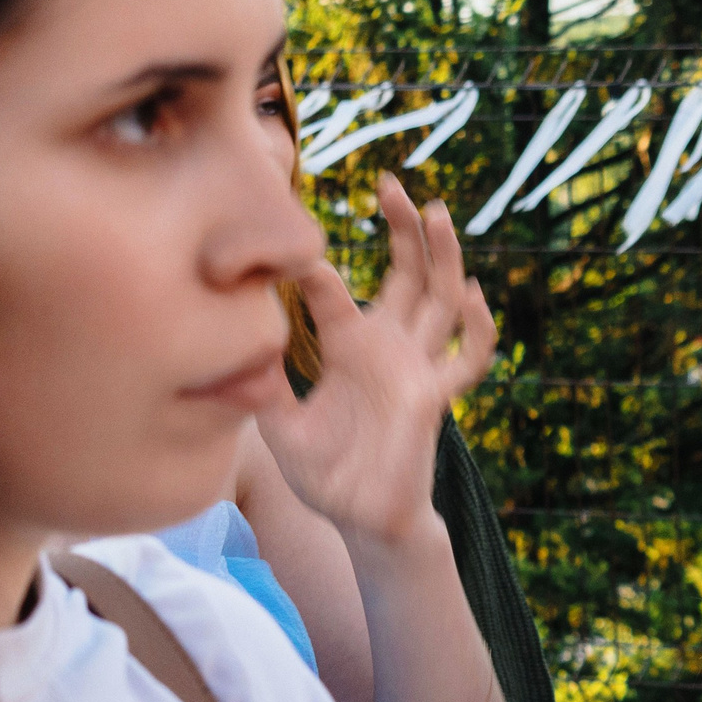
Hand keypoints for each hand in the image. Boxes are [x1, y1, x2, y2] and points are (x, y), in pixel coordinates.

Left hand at [260, 173, 498, 548]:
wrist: (362, 519)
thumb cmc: (324, 474)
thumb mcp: (278, 425)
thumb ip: (259, 385)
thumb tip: (224, 349)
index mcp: (348, 346)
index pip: (332, 289)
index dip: (310, 266)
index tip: (286, 245)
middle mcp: (388, 348)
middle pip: (407, 274)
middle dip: (402, 228)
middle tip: (390, 182)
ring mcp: (416, 368)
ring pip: (441, 299)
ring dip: (442, 255)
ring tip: (436, 212)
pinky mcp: (433, 397)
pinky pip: (467, 360)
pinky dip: (476, 329)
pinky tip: (472, 297)